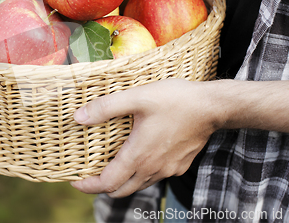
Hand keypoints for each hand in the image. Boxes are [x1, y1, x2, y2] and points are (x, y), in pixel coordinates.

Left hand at [70, 78, 219, 197]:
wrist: (213, 107)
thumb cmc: (176, 100)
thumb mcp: (137, 97)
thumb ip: (106, 107)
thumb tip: (78, 117)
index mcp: (139, 156)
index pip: (107, 184)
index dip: (88, 185)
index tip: (75, 180)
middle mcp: (153, 169)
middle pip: (120, 191)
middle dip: (102, 186)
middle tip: (90, 174)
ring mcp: (168, 170)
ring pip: (138, 185)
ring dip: (122, 180)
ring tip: (112, 163)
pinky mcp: (180, 166)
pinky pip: (155, 177)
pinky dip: (141, 173)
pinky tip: (140, 154)